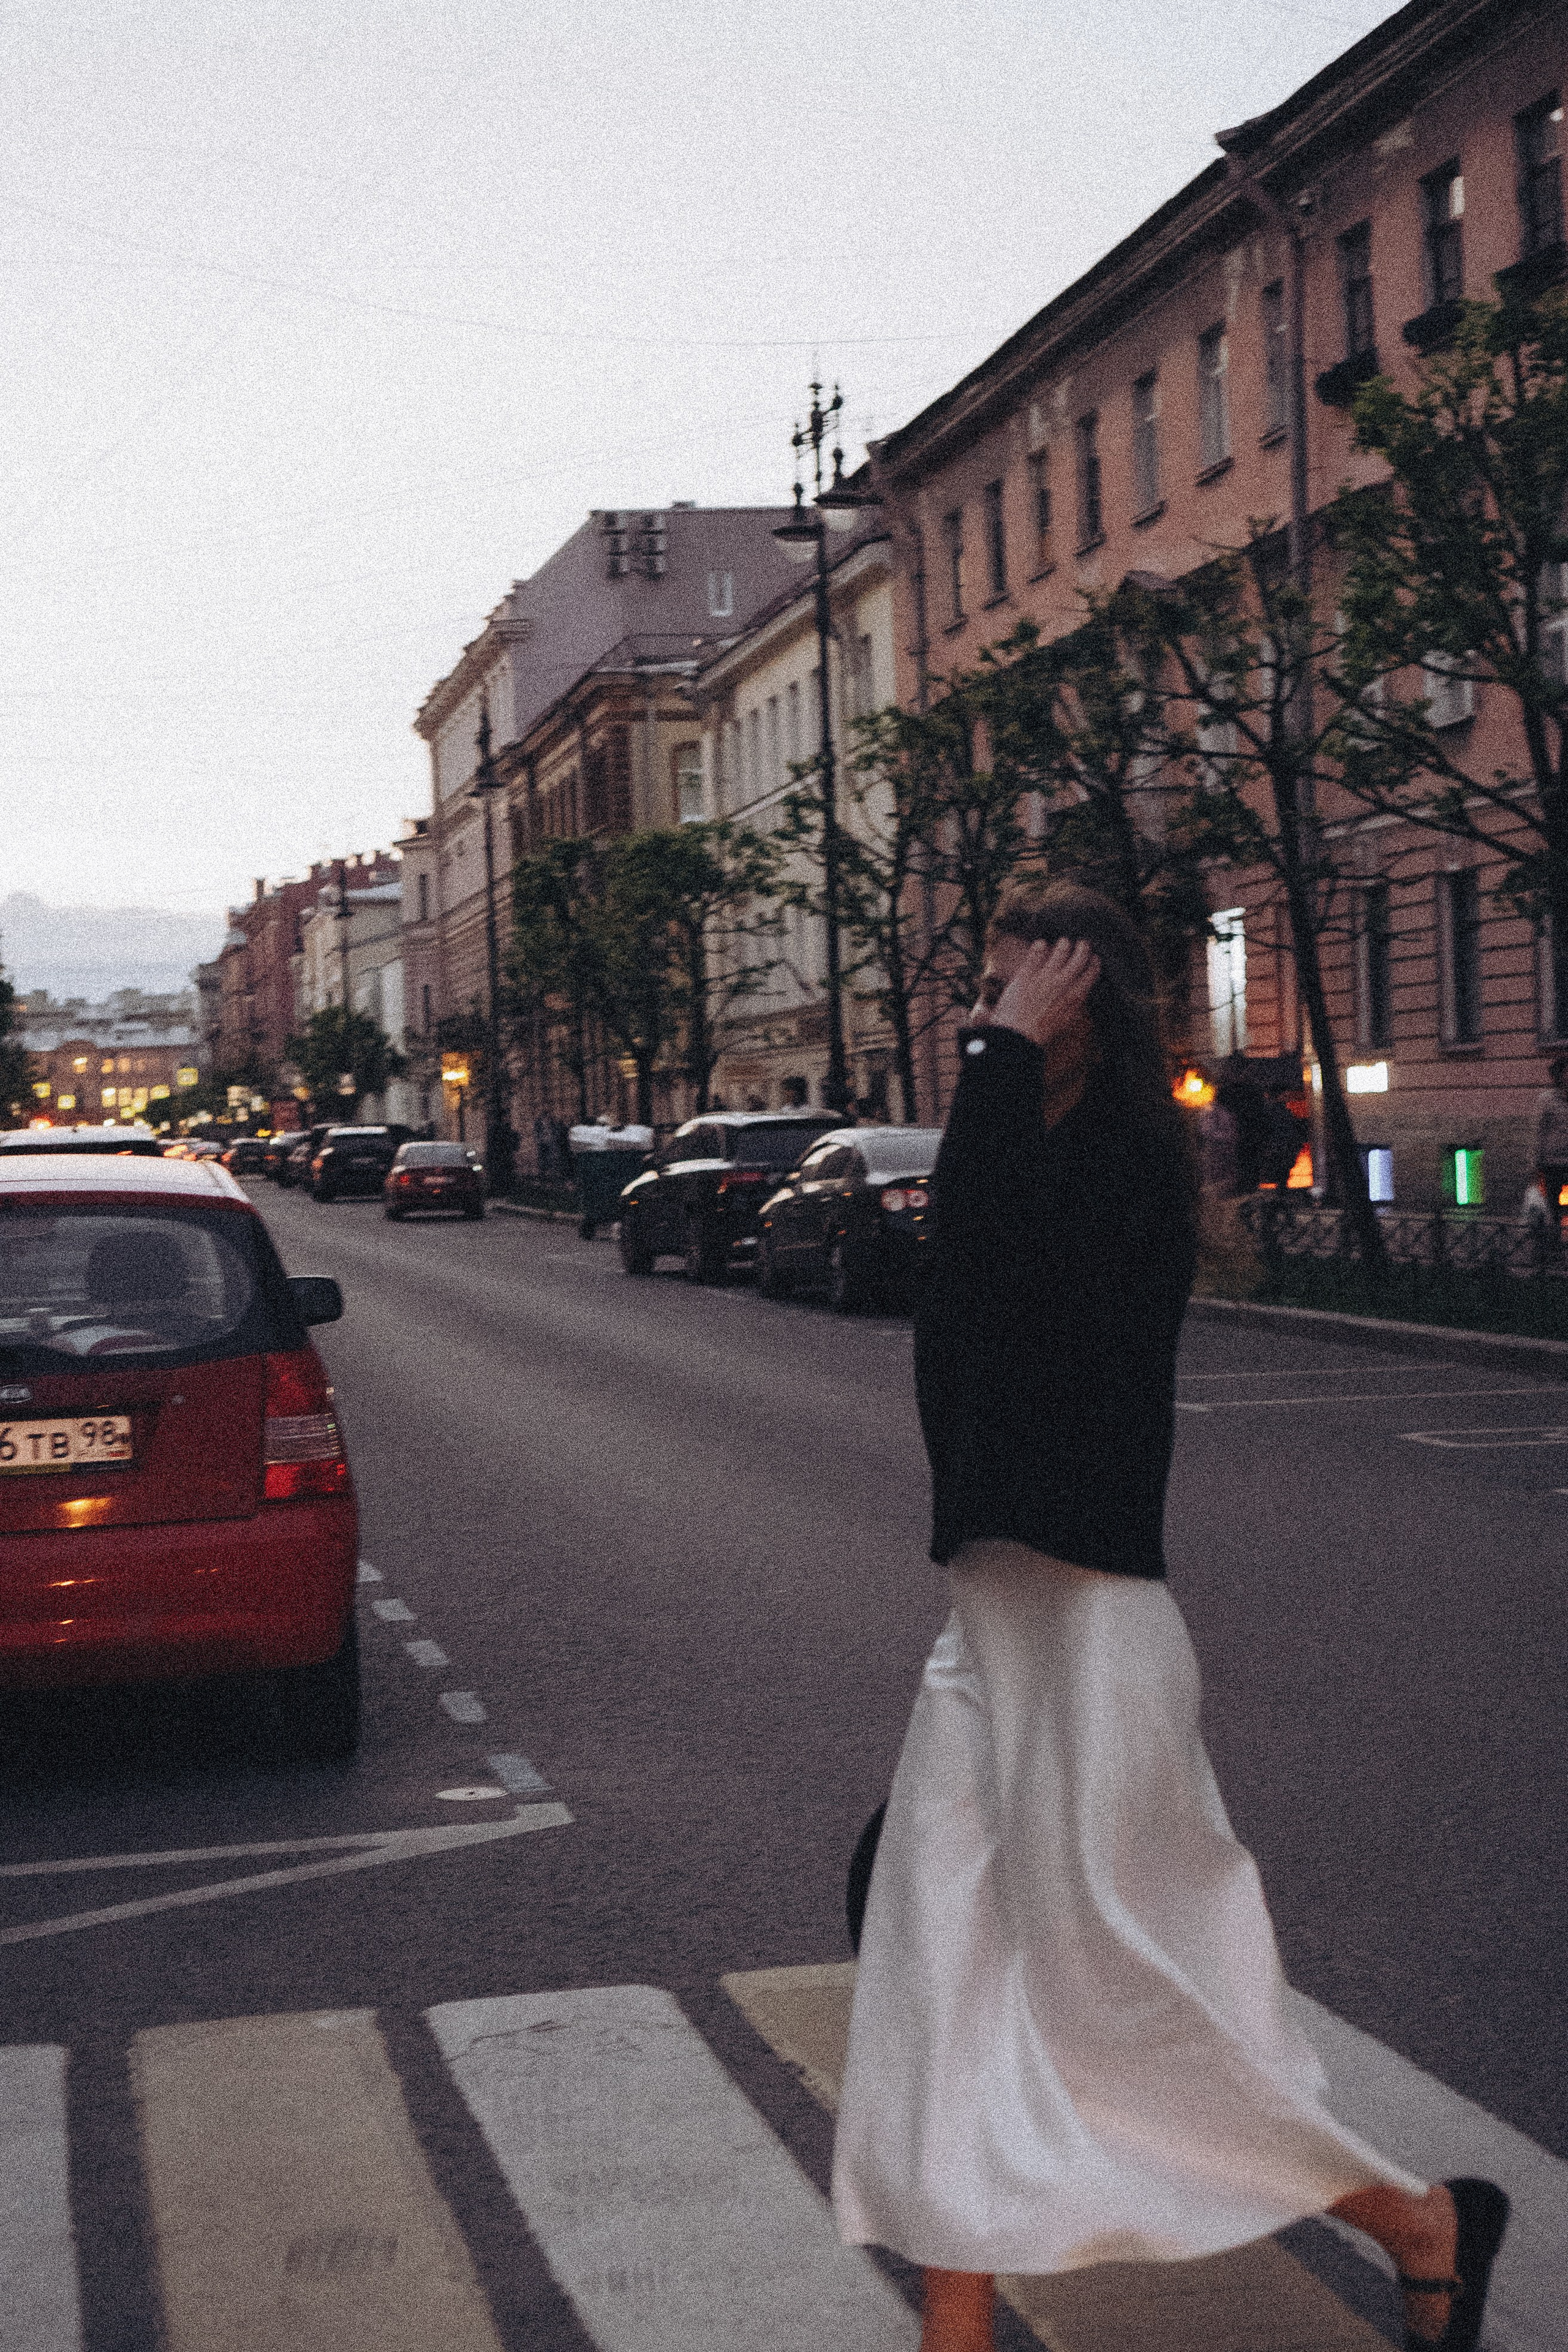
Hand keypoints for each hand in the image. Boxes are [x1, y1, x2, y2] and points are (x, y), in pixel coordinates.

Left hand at [975, 937, 1099, 1049]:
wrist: (1017, 1036)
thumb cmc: (1040, 1033)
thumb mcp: (1064, 1021)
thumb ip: (1073, 1005)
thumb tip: (1078, 995)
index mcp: (1075, 997)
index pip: (1091, 973)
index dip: (1094, 963)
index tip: (1094, 958)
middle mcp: (1063, 983)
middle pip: (1080, 957)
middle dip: (1083, 948)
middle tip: (1083, 943)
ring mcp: (1045, 976)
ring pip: (1061, 950)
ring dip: (1064, 944)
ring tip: (1063, 942)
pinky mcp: (1027, 973)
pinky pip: (1037, 952)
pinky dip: (1040, 946)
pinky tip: (1040, 944)